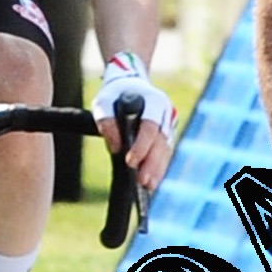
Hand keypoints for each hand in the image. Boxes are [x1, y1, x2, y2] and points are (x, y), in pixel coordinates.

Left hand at [95, 54, 176, 191]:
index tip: (130, 162)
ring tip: (149, 186)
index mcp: (154, 101)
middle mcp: (166, 113)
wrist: (129, 85)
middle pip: (161, 142)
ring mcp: (168, 124)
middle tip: (144, 182)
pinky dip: (159, 168)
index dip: (142, 145)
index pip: (151, 126)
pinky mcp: (166, 135)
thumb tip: (115, 148)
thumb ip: (106, 122)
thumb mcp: (103, 102)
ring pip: (165, 150)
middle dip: (153, 164)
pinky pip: (164, 153)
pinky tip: (153, 181)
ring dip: (158, 169)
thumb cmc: (114, 94)